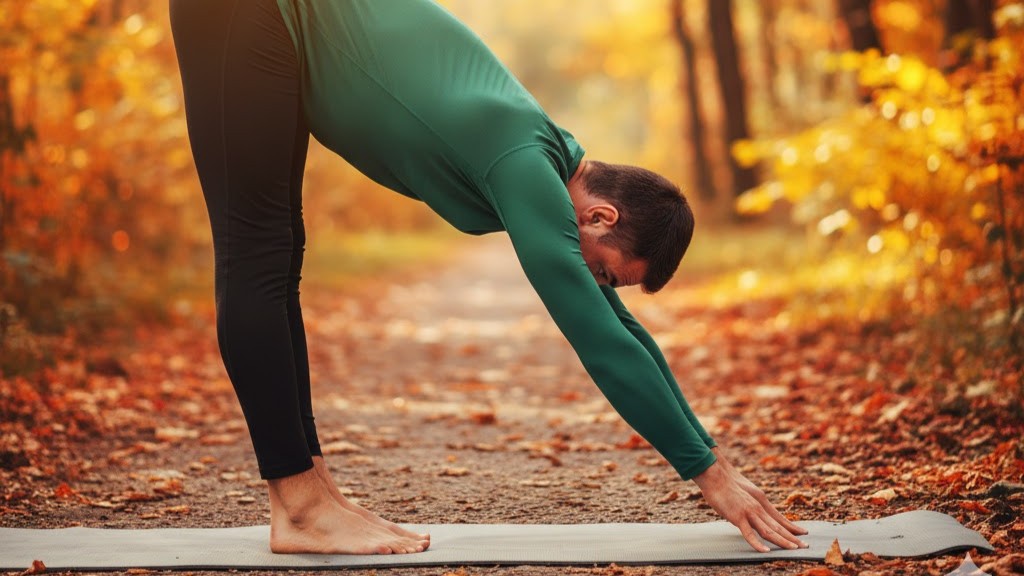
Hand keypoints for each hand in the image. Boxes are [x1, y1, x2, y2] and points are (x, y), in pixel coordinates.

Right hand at [693, 453, 807, 552]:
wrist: (715, 475)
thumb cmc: (725, 483)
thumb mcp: (744, 492)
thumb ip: (749, 503)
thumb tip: (750, 511)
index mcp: (761, 501)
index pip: (779, 517)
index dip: (792, 526)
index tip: (802, 533)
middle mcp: (758, 508)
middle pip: (778, 526)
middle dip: (793, 537)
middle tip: (805, 546)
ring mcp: (749, 513)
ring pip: (769, 531)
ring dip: (783, 541)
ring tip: (794, 549)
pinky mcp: (738, 517)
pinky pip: (749, 534)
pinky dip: (758, 544)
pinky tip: (766, 551)